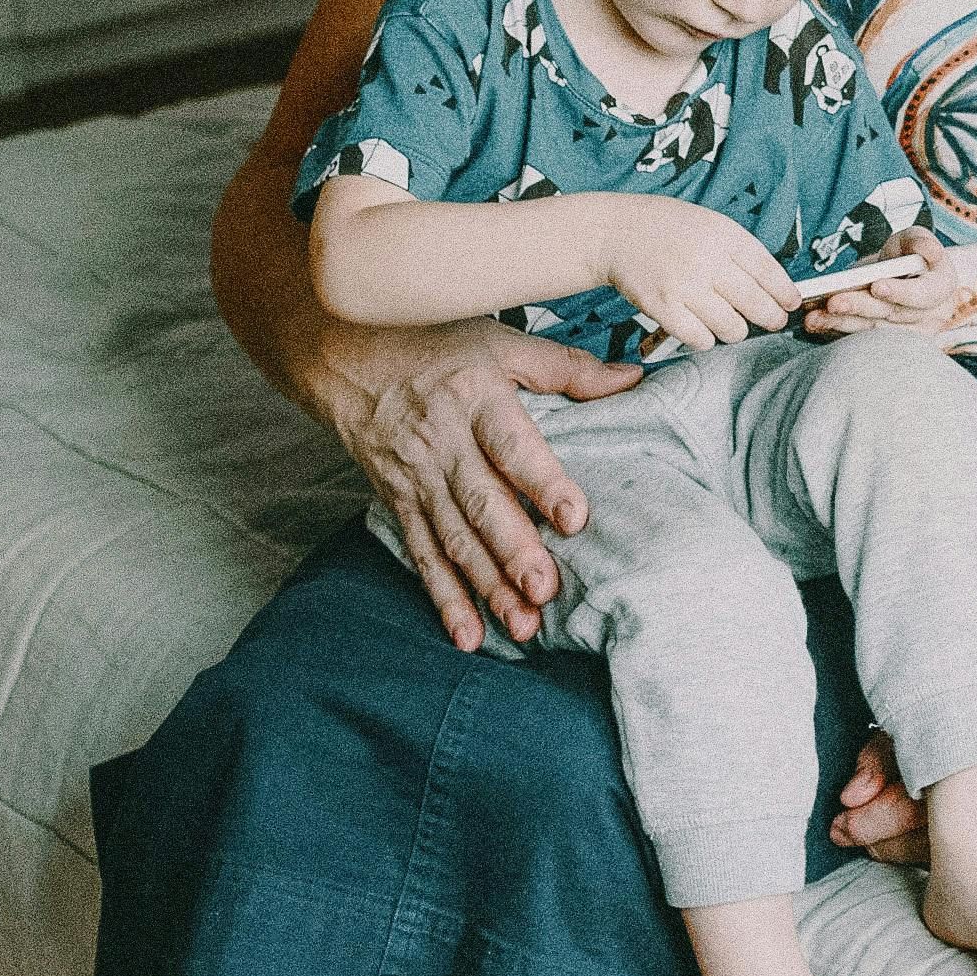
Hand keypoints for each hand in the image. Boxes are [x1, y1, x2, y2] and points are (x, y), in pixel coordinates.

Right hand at [328, 323, 641, 647]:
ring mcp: (418, 479)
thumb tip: (633, 379)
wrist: (342, 353)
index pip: (512, 445)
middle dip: (514, 552)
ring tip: (523, 625)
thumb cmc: (434, 343)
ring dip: (487, 587)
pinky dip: (443, 598)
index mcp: (476, 399)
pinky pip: (423, 555)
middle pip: (481, 504)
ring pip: (455, 540)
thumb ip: (566, 367)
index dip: (542, 481)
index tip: (574, 516)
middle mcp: (444, 445)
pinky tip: (468, 635)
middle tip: (546, 591)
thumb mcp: (500, 341)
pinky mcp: (399, 503)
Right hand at [602, 202, 801, 353]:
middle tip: (773, 322)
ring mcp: (684, 286)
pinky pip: (699, 339)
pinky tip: (704, 330)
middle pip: (755, 303)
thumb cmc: (668, 228)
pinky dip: (707, 339)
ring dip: (736, 330)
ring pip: (731, 327)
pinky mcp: (662, 308)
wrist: (616, 232)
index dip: (785, 293)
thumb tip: (774, 286)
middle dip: (771, 318)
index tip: (792, 304)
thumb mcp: (711, 224)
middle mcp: (707, 260)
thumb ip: (739, 251)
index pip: (768, 271)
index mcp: (724, 235)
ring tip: (732, 324)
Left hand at [799, 249, 957, 335]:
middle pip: (890, 315)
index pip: (922, 295)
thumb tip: (926, 250)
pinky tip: (815, 325)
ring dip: (841, 324)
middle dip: (859, 308)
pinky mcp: (884, 342)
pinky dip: (835, 332)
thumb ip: (920, 242)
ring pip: (872, 330)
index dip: (900, 292)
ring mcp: (905, 333)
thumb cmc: (912, 256)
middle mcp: (926, 316)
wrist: (909, 280)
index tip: (876, 286)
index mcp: (940, 289)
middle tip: (832, 302)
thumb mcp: (917, 240)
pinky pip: (859, 339)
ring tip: (814, 317)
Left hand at [830, 699, 976, 865]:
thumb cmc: (974, 713)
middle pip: (935, 839)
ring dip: (908, 850)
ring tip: (873, 840)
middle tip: (846, 833)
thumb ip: (881, 756)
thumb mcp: (920, 720)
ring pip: (958, 858)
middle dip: (881, 838)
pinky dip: (949, 855)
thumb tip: (850, 798)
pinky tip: (921, 844)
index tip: (839, 823)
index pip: (915, 807)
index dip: (871, 820)